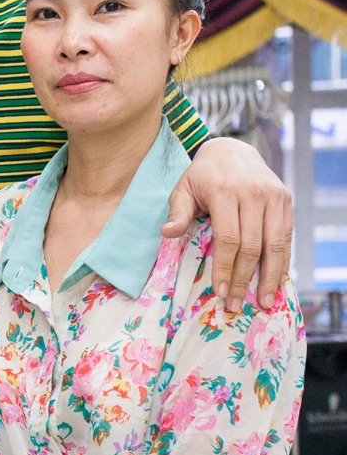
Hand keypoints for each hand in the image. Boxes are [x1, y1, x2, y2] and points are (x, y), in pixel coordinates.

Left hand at [162, 136, 291, 311]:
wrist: (232, 150)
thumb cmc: (202, 175)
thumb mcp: (183, 188)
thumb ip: (177, 212)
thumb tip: (167, 233)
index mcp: (225, 191)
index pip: (228, 238)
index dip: (224, 267)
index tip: (218, 291)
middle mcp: (254, 193)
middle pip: (252, 245)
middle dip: (243, 279)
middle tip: (235, 304)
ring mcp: (274, 196)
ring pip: (275, 244)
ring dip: (269, 276)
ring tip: (262, 301)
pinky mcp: (286, 200)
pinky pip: (286, 236)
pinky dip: (283, 261)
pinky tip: (277, 281)